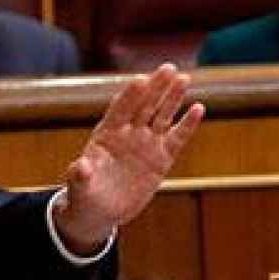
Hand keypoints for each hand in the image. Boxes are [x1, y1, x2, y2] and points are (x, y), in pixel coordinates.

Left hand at [55, 64, 202, 253]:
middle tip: (168, 68)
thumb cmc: (85, 195)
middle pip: (143, 105)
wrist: (100, 211)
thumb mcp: (79, 188)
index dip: (129, 96)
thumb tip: (80, 167)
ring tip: (184, 79)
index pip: (119, 110)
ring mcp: (146, 144)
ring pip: (161, 116)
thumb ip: (80, 176)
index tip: (140, 80)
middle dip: (155, 87)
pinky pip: (177, 138)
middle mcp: (128, 134)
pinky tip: (198, 108)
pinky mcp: (161, 158)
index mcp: (106, 135)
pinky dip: (187, 124)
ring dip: (172, 98)